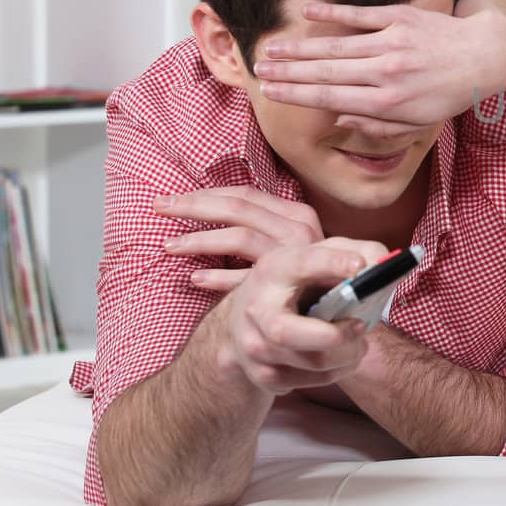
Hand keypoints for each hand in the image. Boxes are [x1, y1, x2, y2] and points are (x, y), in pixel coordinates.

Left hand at [156, 186, 322, 292]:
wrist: (347, 311)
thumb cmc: (310, 275)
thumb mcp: (289, 244)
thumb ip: (261, 227)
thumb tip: (213, 211)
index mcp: (296, 213)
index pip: (245, 194)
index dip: (205, 193)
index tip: (169, 199)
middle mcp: (300, 229)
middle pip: (238, 209)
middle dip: (193, 206)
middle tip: (157, 207)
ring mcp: (296, 256)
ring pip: (240, 237)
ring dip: (200, 241)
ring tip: (170, 247)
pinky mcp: (292, 284)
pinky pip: (248, 278)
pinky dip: (220, 278)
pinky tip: (196, 280)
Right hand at [222, 238, 384, 394]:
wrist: (243, 320)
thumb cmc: (294, 284)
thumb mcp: (318, 259)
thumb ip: (356, 252)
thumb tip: (384, 262)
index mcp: (274, 270)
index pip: (302, 264)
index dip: (332, 263)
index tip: (361, 266)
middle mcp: (256, 309)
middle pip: (288, 333)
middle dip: (334, 335)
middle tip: (361, 326)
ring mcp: (255, 347)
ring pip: (312, 362)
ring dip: (348, 354)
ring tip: (358, 341)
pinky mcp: (264, 376)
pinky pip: (312, 382)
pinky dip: (337, 370)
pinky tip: (339, 355)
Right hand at [252, 1, 505, 137]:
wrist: (484, 56)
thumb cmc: (447, 94)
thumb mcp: (417, 122)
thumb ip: (377, 125)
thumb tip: (338, 118)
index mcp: (388, 103)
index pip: (330, 99)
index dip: (296, 95)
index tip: (270, 92)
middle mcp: (386, 73)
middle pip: (325, 72)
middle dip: (288, 72)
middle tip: (257, 69)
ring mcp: (393, 43)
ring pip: (336, 45)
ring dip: (300, 47)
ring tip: (272, 48)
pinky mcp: (402, 17)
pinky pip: (361, 14)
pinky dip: (332, 12)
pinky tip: (306, 12)